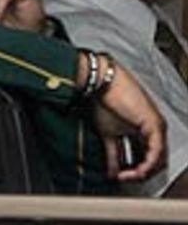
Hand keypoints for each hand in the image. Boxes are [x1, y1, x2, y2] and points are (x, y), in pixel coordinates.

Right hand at [86, 55, 166, 181]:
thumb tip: (112, 172)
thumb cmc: (103, 102)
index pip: (146, 158)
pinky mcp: (156, 125)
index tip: (119, 177)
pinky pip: (157, 151)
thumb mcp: (108, 134)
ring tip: (127, 176)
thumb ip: (113, 154)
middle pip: (156, 161)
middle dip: (140, 174)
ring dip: (143, 172)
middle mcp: (154, 130)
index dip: (134, 171)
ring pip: (159, 159)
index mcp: (144, 131)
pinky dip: (147, 164)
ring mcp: (157, 127)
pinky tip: (136, 170)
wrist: (101, 82)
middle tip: (125, 179)